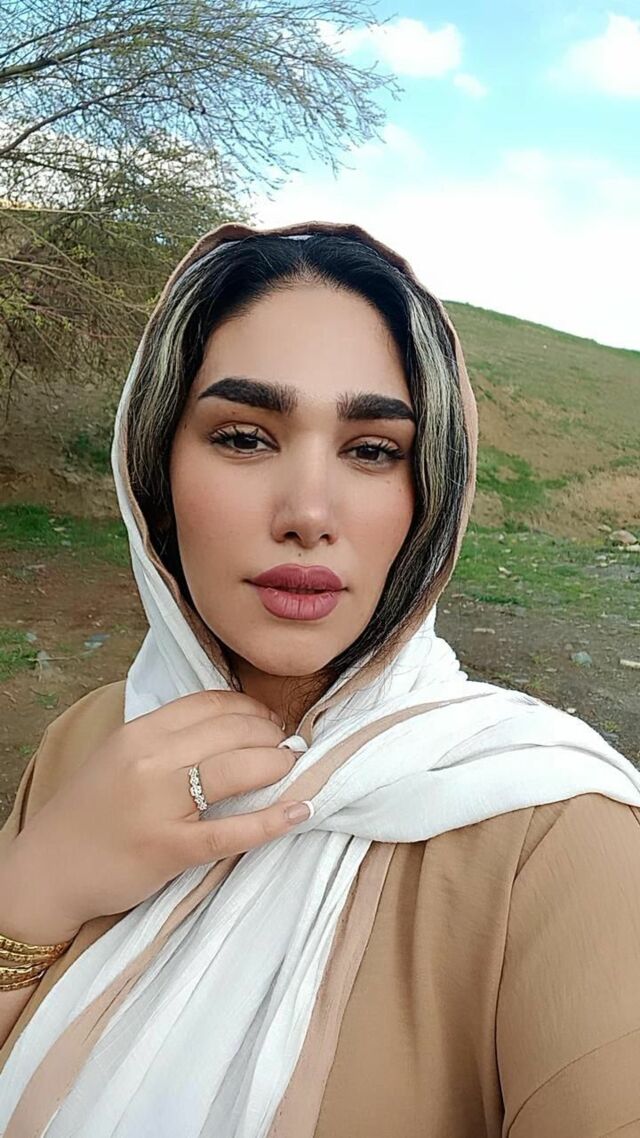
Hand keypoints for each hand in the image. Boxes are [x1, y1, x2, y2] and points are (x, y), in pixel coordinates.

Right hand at [10, 691, 307, 932]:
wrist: (48, 869)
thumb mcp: (121, 756)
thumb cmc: (91, 812)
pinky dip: (272, 821)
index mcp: (139, 732)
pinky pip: (232, 831)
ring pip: (237, 770)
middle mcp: (149, 760)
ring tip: (293, 769)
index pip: (211, 703)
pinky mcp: (169, 849)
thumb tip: (234, 727)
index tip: (269, 722)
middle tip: (288, 748)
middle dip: (271, 736)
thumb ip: (168, 739)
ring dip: (277, 766)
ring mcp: (159, 805)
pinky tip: (300, 812)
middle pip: (232, 732)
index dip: (251, 709)